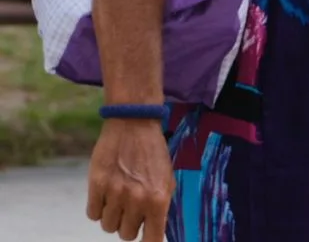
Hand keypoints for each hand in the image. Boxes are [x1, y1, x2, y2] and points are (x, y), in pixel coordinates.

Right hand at [86, 118, 174, 241]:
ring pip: (108, 227)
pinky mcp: (96, 186)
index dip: (149, 241)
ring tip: (119, 199)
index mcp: (158, 199)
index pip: (152, 239)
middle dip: (130, 225)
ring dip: (113, 217)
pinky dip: (98, 208)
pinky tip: (106, 194)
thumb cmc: (154, 154)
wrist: (134, 125)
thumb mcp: (167, 180)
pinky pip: (93, 214)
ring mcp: (115, 193)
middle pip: (127, 235)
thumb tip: (157, 232)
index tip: (147, 239)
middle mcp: (137, 199)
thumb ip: (162, 207)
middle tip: (132, 208)